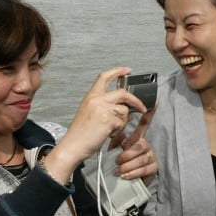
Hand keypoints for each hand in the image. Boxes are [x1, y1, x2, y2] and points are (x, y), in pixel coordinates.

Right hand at [44, 67, 150, 182]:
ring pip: (124, 110)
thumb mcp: (91, 113)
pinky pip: (122, 122)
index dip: (117, 71)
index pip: (104, 77)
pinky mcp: (107, 120)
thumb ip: (107, 107)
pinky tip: (108, 133)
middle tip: (142, 108)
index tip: (127, 70)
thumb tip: (126, 108)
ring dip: (122, 122)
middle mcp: (96, 100)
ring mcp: (102, 109)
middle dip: (136, 101)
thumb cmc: (81, 133)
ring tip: (111, 129)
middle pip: (123, 93)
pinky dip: (118, 130)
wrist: (73, 145)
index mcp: (91, 96)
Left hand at [112, 109, 157, 182]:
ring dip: (128, 165)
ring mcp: (151, 157)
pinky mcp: (153, 168)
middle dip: (127, 153)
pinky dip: (133, 173)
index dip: (149, 114)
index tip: (155, 104)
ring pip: (142, 158)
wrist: (126, 183)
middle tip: (117, 160)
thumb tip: (119, 134)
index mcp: (138, 139)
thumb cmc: (120, 164)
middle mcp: (147, 146)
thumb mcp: (115, 150)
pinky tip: (125, 175)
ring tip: (118, 170)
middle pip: (141, 144)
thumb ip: (117, 141)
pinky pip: (144, 169)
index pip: (144, 124)